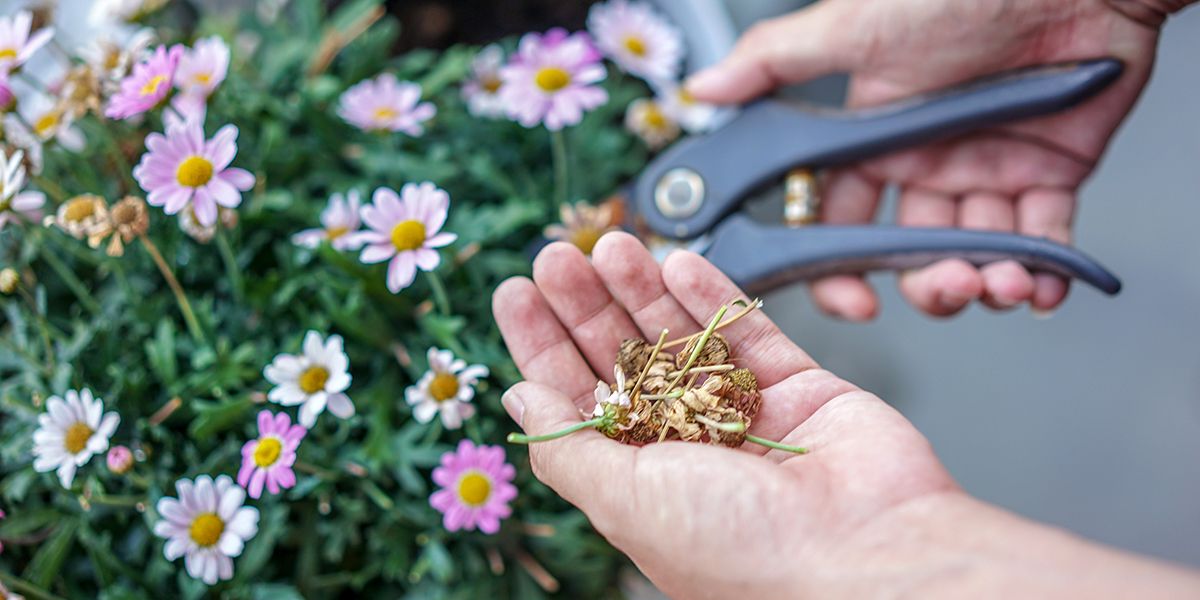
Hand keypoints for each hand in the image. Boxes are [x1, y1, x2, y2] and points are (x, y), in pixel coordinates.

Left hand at [492, 233, 1199, 597]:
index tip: (516, 292)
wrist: (869, 556)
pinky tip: (676, 261)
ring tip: (609, 245)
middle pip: (623, 359)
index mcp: (640, 481)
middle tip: (556, 255)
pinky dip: (712, 295)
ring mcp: (745, 414)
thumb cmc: (743, 550)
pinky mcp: (800, 386)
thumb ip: (570, 448)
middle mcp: (688, 446)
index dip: (543, 345)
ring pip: (682, 338)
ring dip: (642, 289)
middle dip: (587, 306)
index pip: (577, 398)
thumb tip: (517, 402)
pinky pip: (748, 331)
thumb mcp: (626, 502)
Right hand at [686, 0, 1174, 319]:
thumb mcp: (854, 25)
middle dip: (925, 284)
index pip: (840, 221)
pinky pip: (1043, 238)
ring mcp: (988, 170)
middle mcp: (926, 163)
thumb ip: (774, 62)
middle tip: (942, 286)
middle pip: (911, 251)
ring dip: (984, 283)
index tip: (855, 299)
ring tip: (998, 283)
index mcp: (873, 139)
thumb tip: (702, 89)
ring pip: (974, 253)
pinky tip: (1038, 286)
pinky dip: (1044, 271)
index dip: (842, 269)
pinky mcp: (1051, 173)